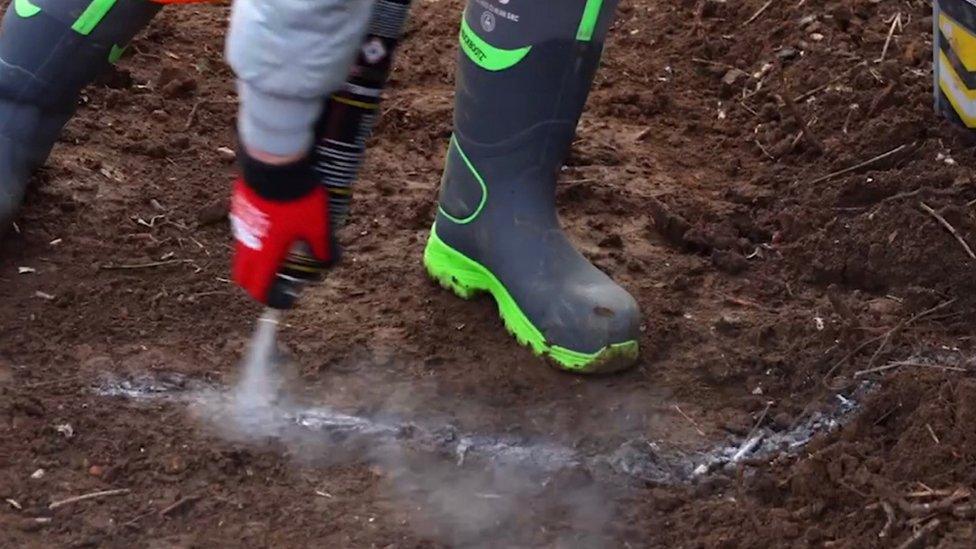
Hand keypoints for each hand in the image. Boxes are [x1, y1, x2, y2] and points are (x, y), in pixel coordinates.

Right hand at [230, 167, 330, 305]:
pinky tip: (273, 229)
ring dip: (255, 262)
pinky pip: (242, 232)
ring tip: (278, 254)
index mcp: (264, 254)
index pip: (259, 289)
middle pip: (242, 276)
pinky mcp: (239, 208)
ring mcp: (240, 225)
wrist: (276, 163)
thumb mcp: (318, 226)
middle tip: (275, 283)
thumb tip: (326, 262)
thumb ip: (323, 248)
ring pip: (241, 254)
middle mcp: (247, 244)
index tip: (282, 301)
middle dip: (256, 285)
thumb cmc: (297, 198)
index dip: (270, 300)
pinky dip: (253, 240)